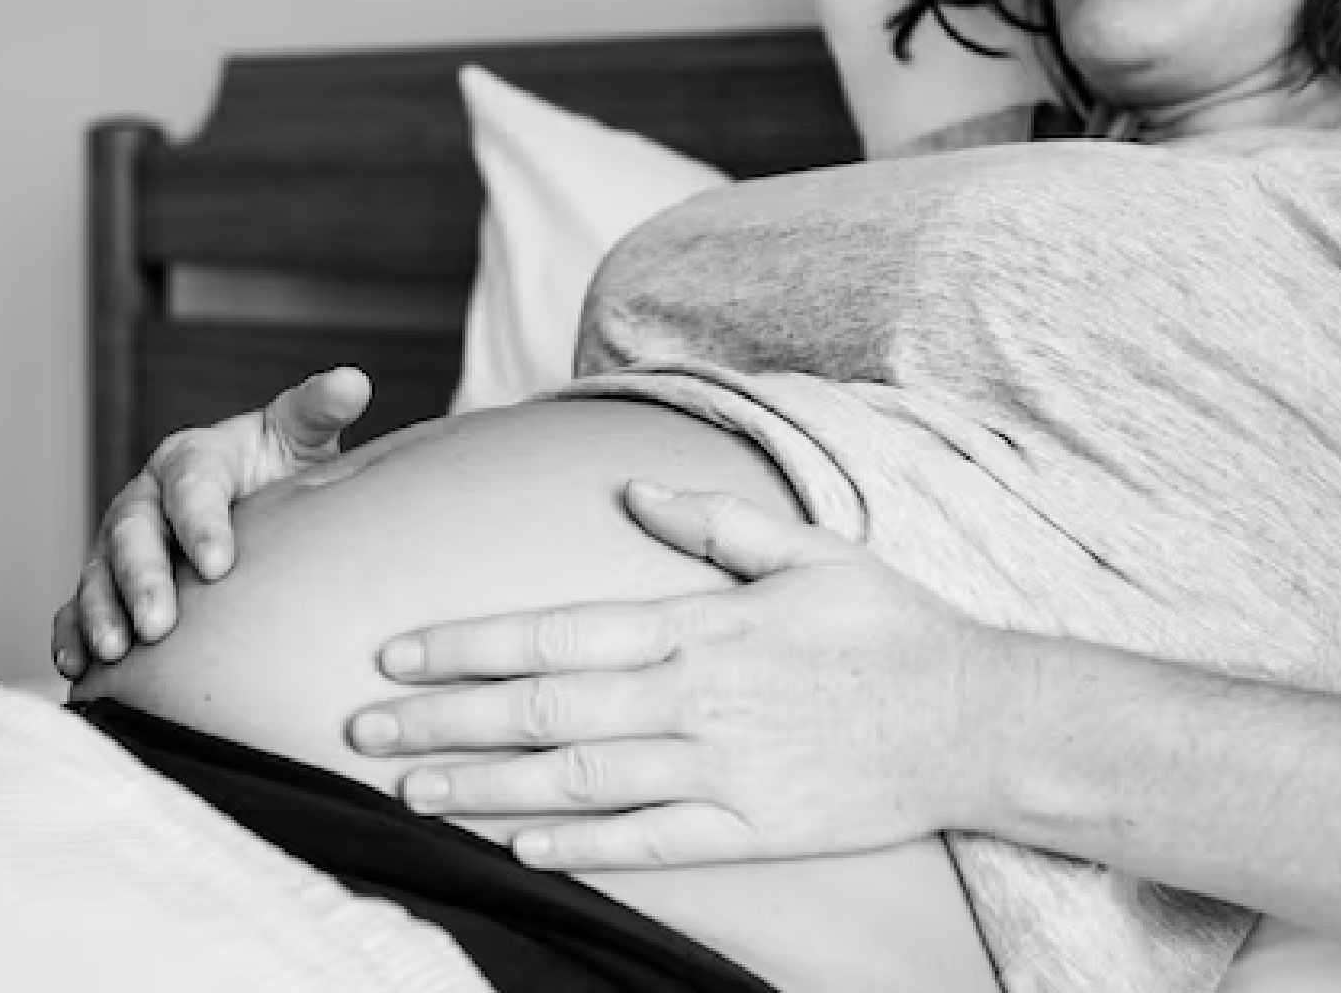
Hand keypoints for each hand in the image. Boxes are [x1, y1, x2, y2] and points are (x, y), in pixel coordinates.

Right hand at [52, 366, 370, 678]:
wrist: (258, 498)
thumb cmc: (278, 466)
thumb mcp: (300, 436)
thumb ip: (319, 410)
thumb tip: (353, 381)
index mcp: (194, 458)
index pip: (192, 485)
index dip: (200, 523)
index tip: (218, 565)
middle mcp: (148, 498)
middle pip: (133, 533)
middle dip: (142, 578)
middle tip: (158, 623)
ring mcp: (120, 542)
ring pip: (99, 572)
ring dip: (102, 611)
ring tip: (116, 649)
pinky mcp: (107, 581)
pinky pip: (77, 605)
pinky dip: (73, 633)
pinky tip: (79, 665)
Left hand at [346, 481, 1010, 869]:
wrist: (978, 719)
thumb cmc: (891, 629)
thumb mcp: (810, 552)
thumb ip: (714, 524)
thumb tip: (632, 491)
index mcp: (701, 627)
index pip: (556, 634)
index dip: (467, 645)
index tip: (394, 654)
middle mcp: (696, 700)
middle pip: (544, 712)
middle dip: (444, 722)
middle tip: (362, 733)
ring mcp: (721, 771)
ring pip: (578, 783)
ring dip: (485, 787)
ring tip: (410, 794)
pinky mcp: (752, 831)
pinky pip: (650, 844)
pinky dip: (580, 848)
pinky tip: (516, 848)